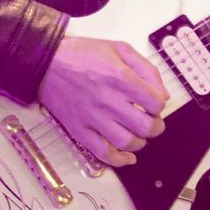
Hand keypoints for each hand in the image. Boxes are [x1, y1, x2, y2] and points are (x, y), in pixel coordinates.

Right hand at [38, 36, 167, 167]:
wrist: (47, 62)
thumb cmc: (83, 53)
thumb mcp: (120, 49)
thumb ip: (146, 69)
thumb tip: (162, 94)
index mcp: (121, 78)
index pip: (155, 103)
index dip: (160, 104)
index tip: (154, 103)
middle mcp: (109, 101)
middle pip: (145, 126)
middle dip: (156, 126)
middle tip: (152, 121)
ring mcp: (93, 118)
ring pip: (127, 142)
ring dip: (140, 142)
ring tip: (138, 134)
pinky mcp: (80, 130)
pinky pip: (102, 153)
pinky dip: (119, 160)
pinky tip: (128, 157)